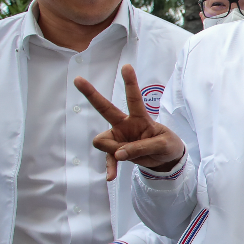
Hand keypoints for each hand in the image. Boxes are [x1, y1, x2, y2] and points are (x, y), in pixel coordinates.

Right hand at [76, 65, 185, 179]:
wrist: (166, 160)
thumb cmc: (166, 145)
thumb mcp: (162, 145)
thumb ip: (141, 147)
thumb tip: (117, 154)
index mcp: (140, 118)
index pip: (134, 98)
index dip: (130, 83)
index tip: (126, 66)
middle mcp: (125, 125)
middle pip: (105, 108)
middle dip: (91, 94)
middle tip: (77, 79)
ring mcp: (119, 138)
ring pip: (102, 141)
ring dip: (115, 151)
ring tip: (130, 157)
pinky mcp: (116, 152)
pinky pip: (108, 159)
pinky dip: (110, 167)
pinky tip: (111, 177)